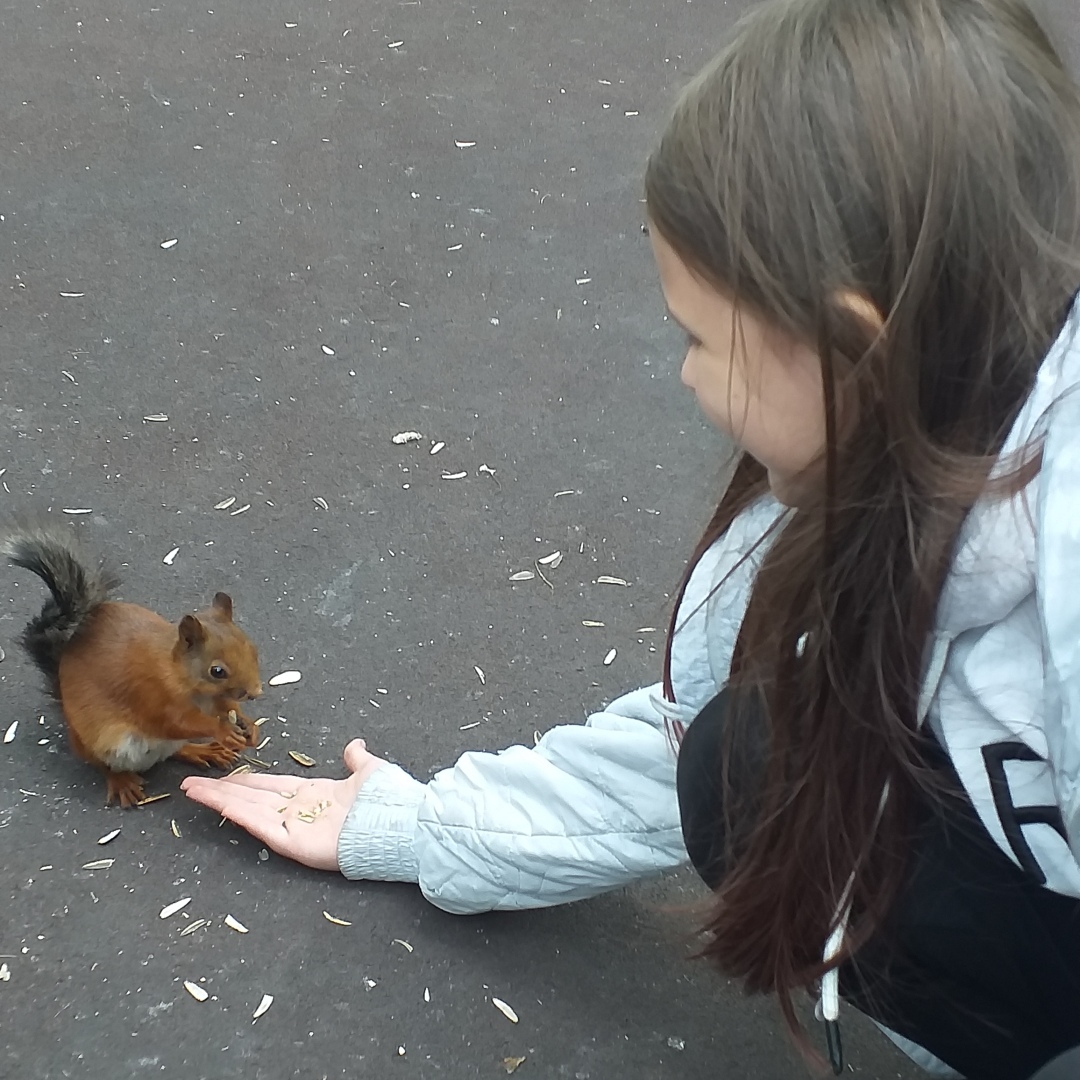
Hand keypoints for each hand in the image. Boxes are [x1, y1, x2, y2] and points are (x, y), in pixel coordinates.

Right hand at [180, 739, 386, 870]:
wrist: (402, 825)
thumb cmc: (388, 800)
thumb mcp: (370, 771)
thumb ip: (358, 760)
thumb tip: (354, 746)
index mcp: (315, 794)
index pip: (271, 786)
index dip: (245, 781)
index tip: (223, 775)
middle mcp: (300, 811)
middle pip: (252, 798)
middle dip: (223, 790)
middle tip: (192, 783)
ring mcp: (296, 828)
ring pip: (250, 811)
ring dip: (222, 800)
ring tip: (194, 791)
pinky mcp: (296, 845)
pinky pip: (264, 828)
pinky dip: (242, 816)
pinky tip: (223, 805)